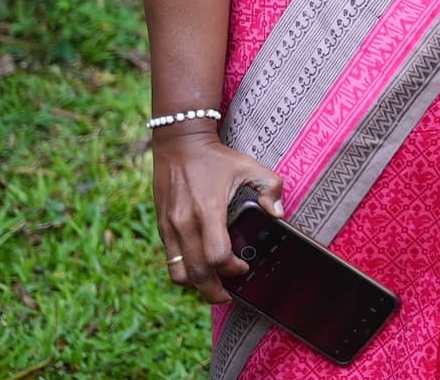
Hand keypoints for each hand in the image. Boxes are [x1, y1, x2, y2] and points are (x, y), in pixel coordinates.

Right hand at [151, 127, 286, 303]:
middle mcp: (185, 223)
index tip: (244, 268)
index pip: (217, 255)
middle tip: (230, 294)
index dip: (232, 269)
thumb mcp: (249, 166)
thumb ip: (270, 187)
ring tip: (214, 286)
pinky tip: (200, 270)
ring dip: (196, 286)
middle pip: (197, 274)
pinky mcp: (162, 228)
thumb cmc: (216, 158)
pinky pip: (170, 262)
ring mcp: (170, 228)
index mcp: (208, 209)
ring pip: (179, 274)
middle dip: (214, 291)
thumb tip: (277, 214)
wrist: (179, 144)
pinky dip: (184, 273)